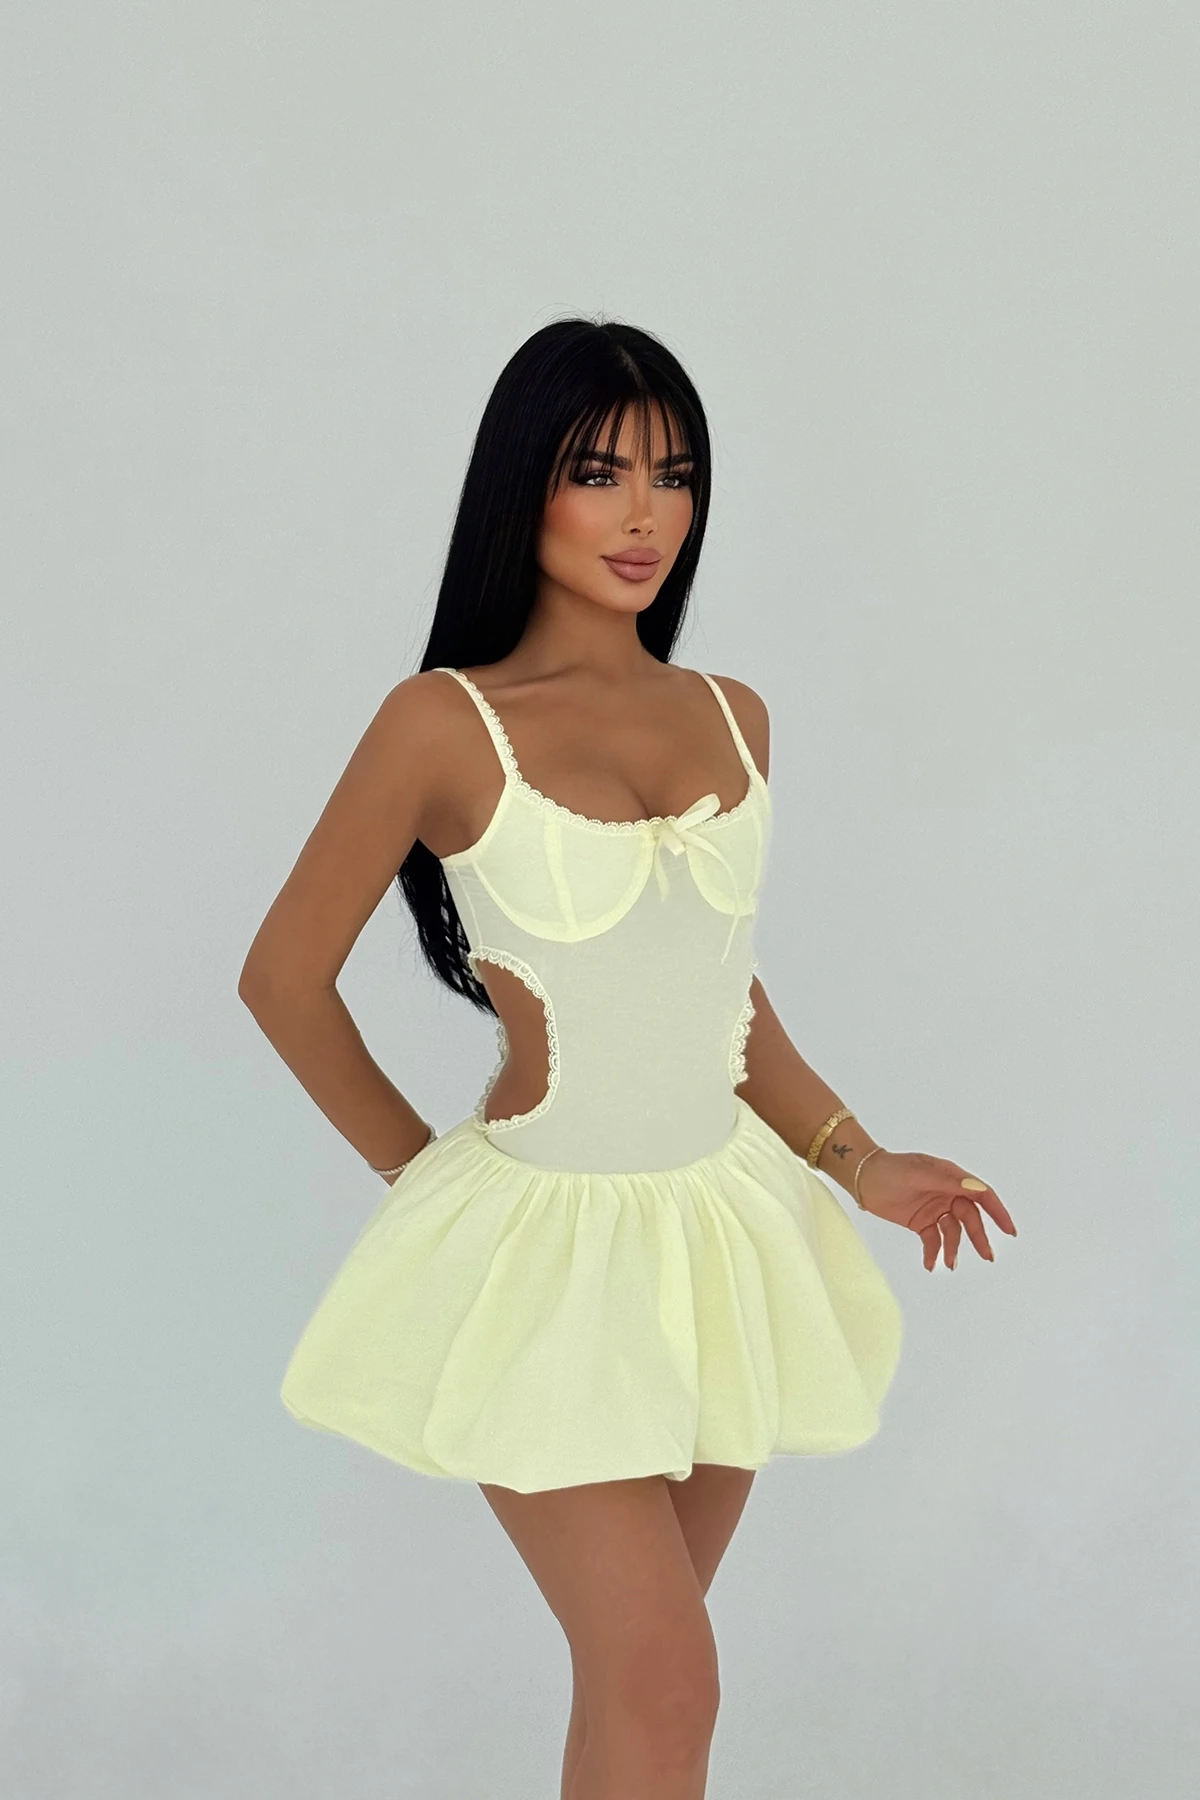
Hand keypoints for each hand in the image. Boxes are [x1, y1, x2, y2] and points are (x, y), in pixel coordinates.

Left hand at [855, 1151, 1016, 1270]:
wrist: (862, 1177)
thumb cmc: (890, 1169)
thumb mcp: (919, 1174)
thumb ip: (947, 1181)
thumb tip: (976, 1187)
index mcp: (951, 1178)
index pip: (981, 1195)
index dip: (997, 1212)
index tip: (1009, 1230)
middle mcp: (947, 1194)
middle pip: (969, 1218)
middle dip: (978, 1237)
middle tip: (987, 1257)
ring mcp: (935, 1209)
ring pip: (952, 1232)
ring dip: (953, 1248)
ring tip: (949, 1264)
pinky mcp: (921, 1222)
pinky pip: (933, 1240)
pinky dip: (933, 1253)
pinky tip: (930, 1265)